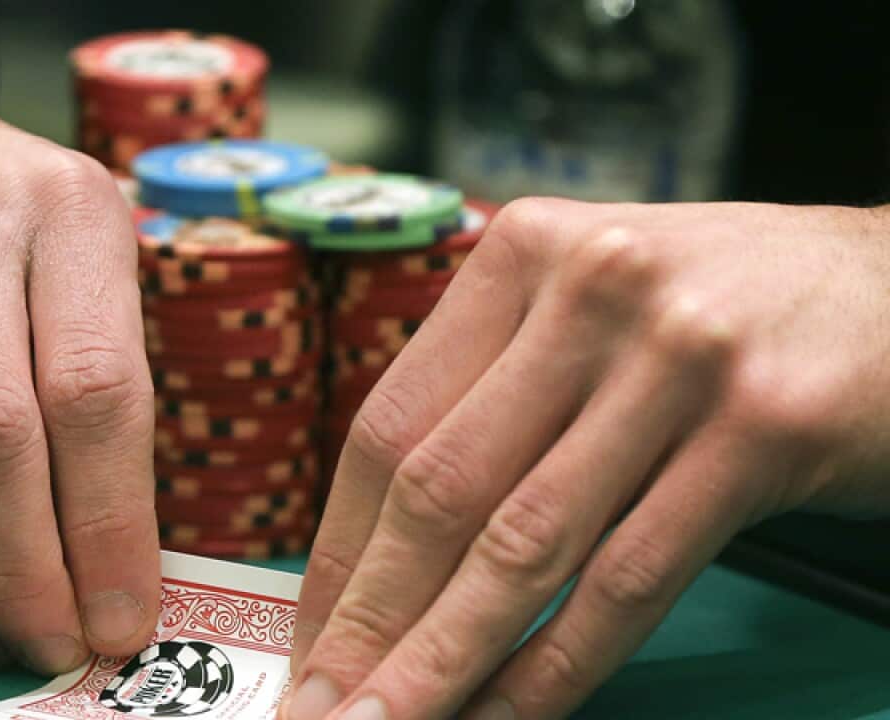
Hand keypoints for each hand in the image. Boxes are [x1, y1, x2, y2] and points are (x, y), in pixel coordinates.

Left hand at [285, 198, 889, 718]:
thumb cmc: (723, 309)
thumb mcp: (586, 312)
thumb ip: (492, 396)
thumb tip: (384, 546)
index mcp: (522, 257)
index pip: (390, 427)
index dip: (340, 550)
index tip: (313, 634)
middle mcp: (591, 292)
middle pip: (440, 490)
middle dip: (371, 622)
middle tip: (322, 707)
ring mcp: (680, 357)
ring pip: (525, 546)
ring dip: (443, 660)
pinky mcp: (763, 428)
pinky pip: (630, 579)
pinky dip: (557, 665)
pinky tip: (505, 713)